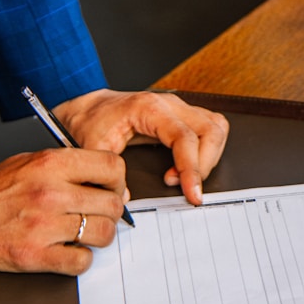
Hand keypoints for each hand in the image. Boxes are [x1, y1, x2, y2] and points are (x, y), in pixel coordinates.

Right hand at [0, 148, 127, 274]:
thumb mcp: (31, 161)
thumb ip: (70, 169)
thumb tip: (111, 186)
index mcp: (50, 164)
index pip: (111, 167)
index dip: (118, 181)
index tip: (111, 190)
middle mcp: (50, 193)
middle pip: (112, 204)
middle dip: (110, 212)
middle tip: (98, 216)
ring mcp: (43, 226)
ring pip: (103, 234)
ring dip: (99, 237)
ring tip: (83, 234)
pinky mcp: (34, 255)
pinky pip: (81, 262)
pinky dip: (80, 259)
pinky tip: (68, 251)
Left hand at [53, 89, 228, 204]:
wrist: (88, 108)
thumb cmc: (91, 123)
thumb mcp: (92, 149)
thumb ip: (108, 174)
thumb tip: (126, 199)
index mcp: (149, 108)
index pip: (185, 137)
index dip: (192, 169)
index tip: (192, 194)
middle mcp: (169, 104)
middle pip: (210, 130)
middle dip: (204, 165)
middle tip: (186, 188)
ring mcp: (178, 108)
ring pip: (216, 127)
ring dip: (209, 157)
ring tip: (184, 178)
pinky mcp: (181, 115)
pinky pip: (209, 127)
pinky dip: (206, 150)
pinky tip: (185, 168)